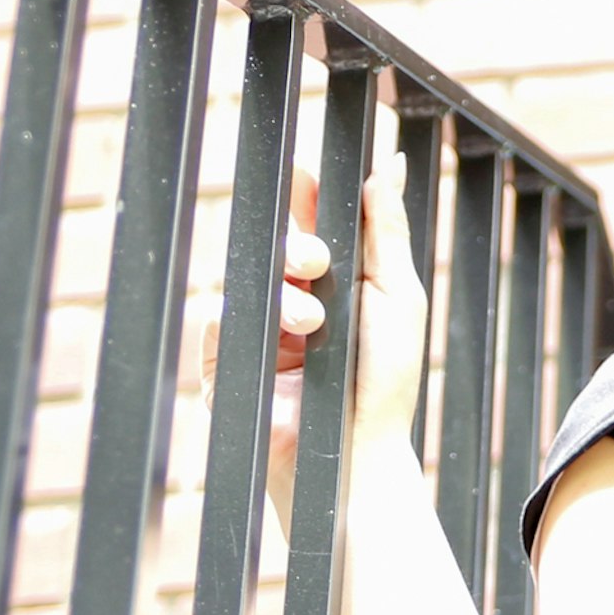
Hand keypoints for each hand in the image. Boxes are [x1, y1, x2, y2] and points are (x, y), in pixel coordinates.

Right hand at [216, 160, 427, 537]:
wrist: (357, 450)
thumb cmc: (385, 378)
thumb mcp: (396, 295)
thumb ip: (387, 230)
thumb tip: (392, 164)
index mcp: (335, 277)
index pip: (309, 220)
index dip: (302, 195)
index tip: (303, 175)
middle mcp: (293, 295)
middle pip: (272, 242)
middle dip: (295, 243)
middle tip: (318, 260)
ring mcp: (259, 326)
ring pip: (246, 277)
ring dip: (283, 294)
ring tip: (313, 322)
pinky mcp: (227, 359)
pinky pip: (217, 318)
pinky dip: (245, 318)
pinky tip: (283, 338)